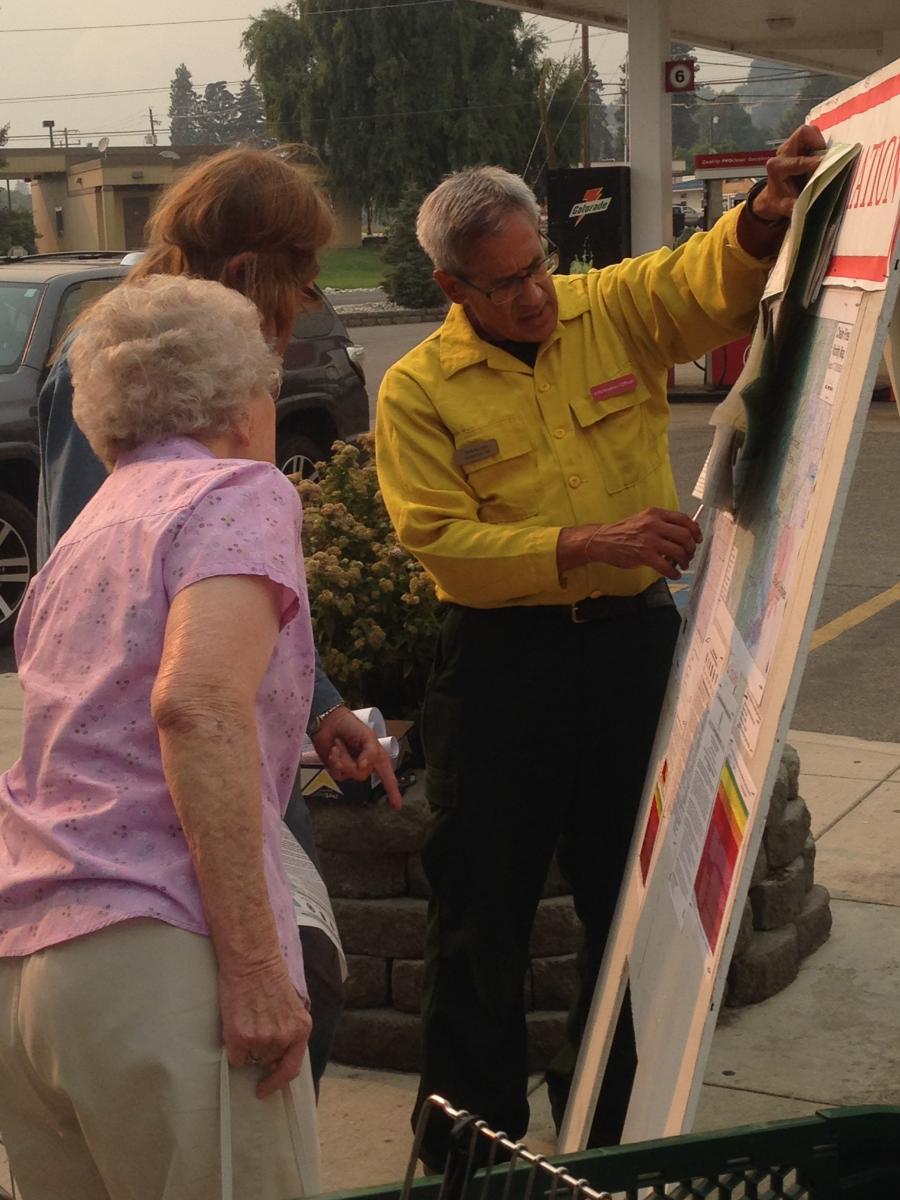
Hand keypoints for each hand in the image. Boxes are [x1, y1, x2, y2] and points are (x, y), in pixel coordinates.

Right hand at [219, 958, 311, 1099]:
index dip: (277, 1082)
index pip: (291, 1068)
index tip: (264, 1090)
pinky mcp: (240, 1038)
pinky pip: (234, 1057)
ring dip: (246, 1046)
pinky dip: (233, 1046)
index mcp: (301, 1030)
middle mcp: (283, 1039)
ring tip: (247, 1019)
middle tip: (255, 1026)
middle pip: (267, 1060)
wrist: (252, 962)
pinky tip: (236, 1024)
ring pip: (249, 1058)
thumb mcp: (292, 1006)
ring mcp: (261, 1040)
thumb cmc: (270, 978)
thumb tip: (278, 1055)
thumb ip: (289, 1031)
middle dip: (261, 1049)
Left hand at [311, 705, 402, 810]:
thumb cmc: (351, 726)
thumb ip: (370, 752)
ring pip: (348, 775)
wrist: (329, 723)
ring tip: (337, 746)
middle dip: (350, 761)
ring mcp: (351, 768)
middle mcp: (366, 764)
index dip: (393, 791)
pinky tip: (333, 751)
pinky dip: (333, 761)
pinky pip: (337, 775)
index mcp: (377, 757)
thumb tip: (364, 767)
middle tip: (344, 746)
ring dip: (340, 759)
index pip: (388, 777)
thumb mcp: (367, 736)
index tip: (397, 806)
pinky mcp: (338, 769)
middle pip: (361, 776)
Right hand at [584, 507, 701, 579]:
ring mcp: (649, 540)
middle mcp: (654, 524)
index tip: (697, 538)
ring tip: (683, 565)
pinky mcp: (644, 555)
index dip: (695, 530)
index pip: (684, 519)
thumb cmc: (622, 532)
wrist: (602, 540)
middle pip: (685, 535)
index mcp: (655, 514)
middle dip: (691, 547)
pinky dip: (674, 572)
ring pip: (679, 551)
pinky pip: (667, 566)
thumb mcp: (643, 520)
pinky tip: (674, 574)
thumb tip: (684, 533)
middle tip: (689, 554)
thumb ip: (662, 524)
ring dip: (685, 560)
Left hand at [753, 124, 826, 222]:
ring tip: (821, 157)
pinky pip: (811, 136)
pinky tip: (817, 156)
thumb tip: (809, 207)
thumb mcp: (784, 207)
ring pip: (807, 132)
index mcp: (777, 168)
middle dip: (816, 142)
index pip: (798, 162)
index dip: (813, 162)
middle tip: (824, 156)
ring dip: (818, 142)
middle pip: (802, 134)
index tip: (825, 162)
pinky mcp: (796, 144)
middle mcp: (782, 153)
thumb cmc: (778, 201)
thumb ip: (795, 207)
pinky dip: (818, 143)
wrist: (772, 196)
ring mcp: (789, 147)